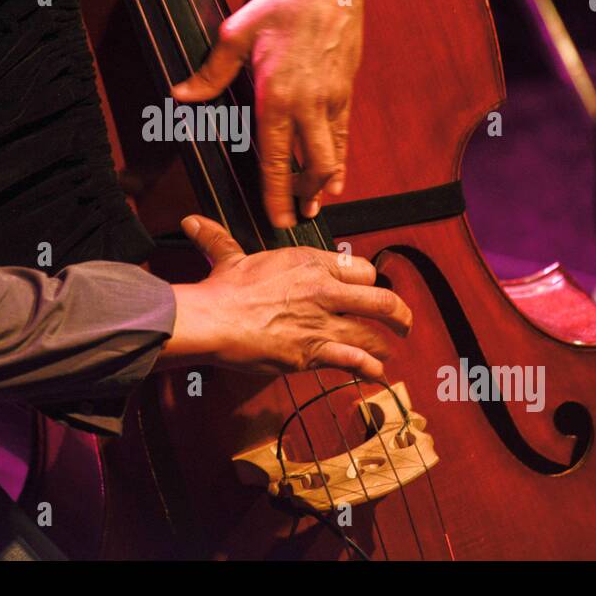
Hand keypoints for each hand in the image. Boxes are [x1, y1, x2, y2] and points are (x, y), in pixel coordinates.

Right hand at [158, 215, 411, 378]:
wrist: (214, 320)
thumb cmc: (222, 289)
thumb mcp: (227, 257)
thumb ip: (218, 238)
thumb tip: (192, 222)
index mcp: (310, 262)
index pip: (360, 268)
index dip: (366, 280)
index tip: (366, 288)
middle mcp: (325, 290)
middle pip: (381, 300)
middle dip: (398, 313)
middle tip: (402, 321)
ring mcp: (323, 323)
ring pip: (373, 334)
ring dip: (384, 345)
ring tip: (387, 351)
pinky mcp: (315, 352)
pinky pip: (355, 361)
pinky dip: (370, 368)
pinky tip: (376, 373)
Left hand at [170, 0, 389, 228]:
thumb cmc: (279, 8)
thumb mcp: (235, 36)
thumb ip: (210, 73)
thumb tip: (180, 95)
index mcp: (276, 98)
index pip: (276, 160)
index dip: (276, 194)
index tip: (277, 218)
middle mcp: (308, 106)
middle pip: (313, 168)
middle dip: (304, 197)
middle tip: (297, 217)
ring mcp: (332, 101)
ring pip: (333, 156)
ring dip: (324, 183)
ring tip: (317, 201)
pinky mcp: (347, 92)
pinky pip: (343, 135)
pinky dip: (339, 158)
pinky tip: (335, 171)